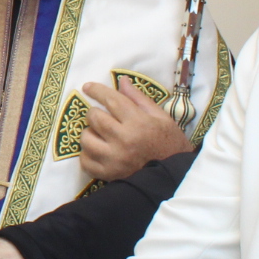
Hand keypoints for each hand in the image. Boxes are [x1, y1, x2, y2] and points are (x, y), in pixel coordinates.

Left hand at [78, 80, 193, 180]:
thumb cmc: (169, 144)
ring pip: (86, 138)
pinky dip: (88, 154)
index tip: (88, 87)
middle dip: (94, 112)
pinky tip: (99, 151)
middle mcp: (123, 140)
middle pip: (94, 117)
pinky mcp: (107, 174)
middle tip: (102, 115)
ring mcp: (113, 159)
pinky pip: (85, 160)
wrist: (173, 177)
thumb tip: (121, 81)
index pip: (111, 100)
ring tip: (101, 135)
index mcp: (138, 123)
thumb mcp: (161, 117)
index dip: (97, 91)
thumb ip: (138, 99)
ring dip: (90, 133)